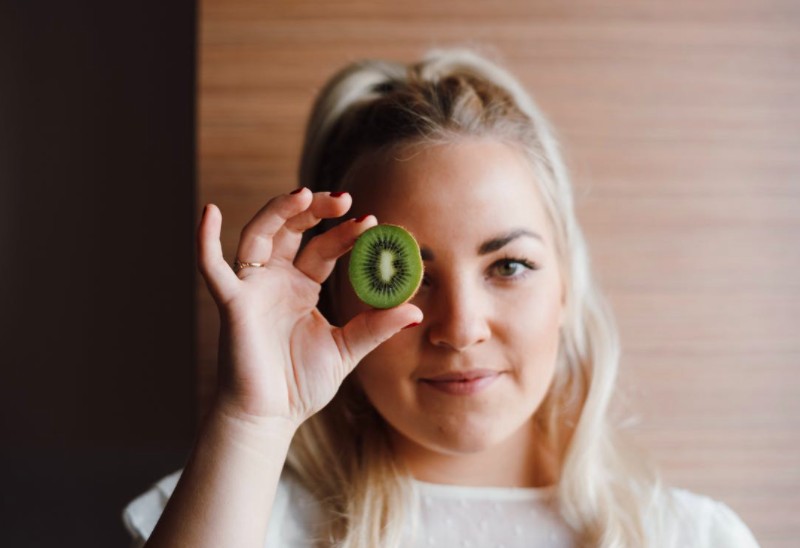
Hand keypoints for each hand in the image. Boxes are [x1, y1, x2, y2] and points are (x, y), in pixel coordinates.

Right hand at [196, 188, 421, 426]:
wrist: (271, 416)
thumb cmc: (301, 384)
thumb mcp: (347, 349)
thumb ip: (376, 327)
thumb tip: (417, 311)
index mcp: (301, 288)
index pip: (323, 248)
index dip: (344, 233)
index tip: (371, 221)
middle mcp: (275, 281)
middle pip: (291, 230)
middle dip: (315, 210)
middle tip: (344, 199)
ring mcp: (253, 288)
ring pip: (259, 235)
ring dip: (278, 211)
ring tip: (305, 193)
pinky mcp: (233, 303)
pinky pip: (212, 268)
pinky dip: (205, 240)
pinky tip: (209, 211)